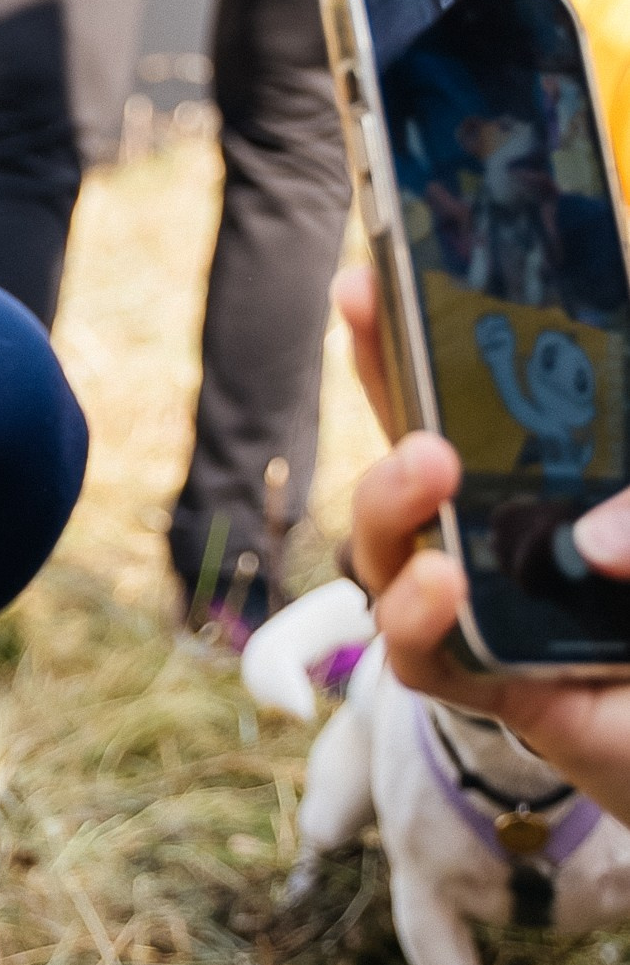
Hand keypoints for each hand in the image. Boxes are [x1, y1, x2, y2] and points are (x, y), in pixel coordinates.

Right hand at [336, 265, 629, 823]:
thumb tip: (594, 544)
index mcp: (552, 467)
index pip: (468, 386)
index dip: (410, 333)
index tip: (370, 281)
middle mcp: (504, 523)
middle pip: (410, 444)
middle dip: (383, 384)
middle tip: (396, 336)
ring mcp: (489, 601)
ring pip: (387, 548)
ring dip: (387, 502)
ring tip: (428, 467)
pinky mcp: (493, 683)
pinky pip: (421, 654)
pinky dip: (415, 618)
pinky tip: (441, 584)